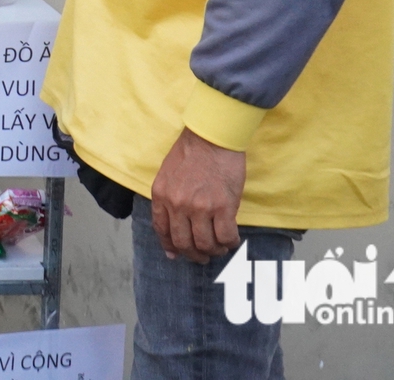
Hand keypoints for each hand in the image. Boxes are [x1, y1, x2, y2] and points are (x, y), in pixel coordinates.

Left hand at [150, 128, 246, 261]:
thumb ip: (168, 199)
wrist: (213, 137)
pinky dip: (230, 243)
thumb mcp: (168, 174)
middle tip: (203, 256)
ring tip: (219, 248)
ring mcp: (200, 207)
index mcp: (161, 195)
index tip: (176, 254)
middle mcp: (177, 204)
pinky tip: (232, 240)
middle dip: (193, 255)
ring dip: (213, 251)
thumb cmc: (192, 152)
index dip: (170, 246)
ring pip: (205, 244)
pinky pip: (226, 236)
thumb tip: (172, 228)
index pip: (162, 230)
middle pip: (183, 242)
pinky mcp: (223, 206)